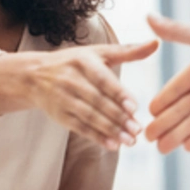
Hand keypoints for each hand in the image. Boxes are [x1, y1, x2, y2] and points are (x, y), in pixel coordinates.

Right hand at [0, 40, 157, 149]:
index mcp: (82, 61)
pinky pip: (80, 128)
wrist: (34, 76)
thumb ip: (128, 51)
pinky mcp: (59, 116)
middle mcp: (71, 80)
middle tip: (138, 129)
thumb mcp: (98, 52)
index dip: (117, 93)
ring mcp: (63, 99)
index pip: (102, 79)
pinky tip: (113, 145)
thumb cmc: (74, 62)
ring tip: (130, 141)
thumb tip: (156, 43)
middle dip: (118, 117)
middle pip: (97, 101)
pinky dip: (97, 137)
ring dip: (110, 130)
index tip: (133, 106)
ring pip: (89, 117)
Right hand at [143, 16, 189, 153]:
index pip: (175, 89)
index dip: (161, 100)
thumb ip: (178, 31)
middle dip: (163, 124)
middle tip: (145, 136)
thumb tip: (148, 16)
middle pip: (181, 110)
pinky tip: (185, 147)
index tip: (147, 111)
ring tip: (159, 148)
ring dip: (176, 135)